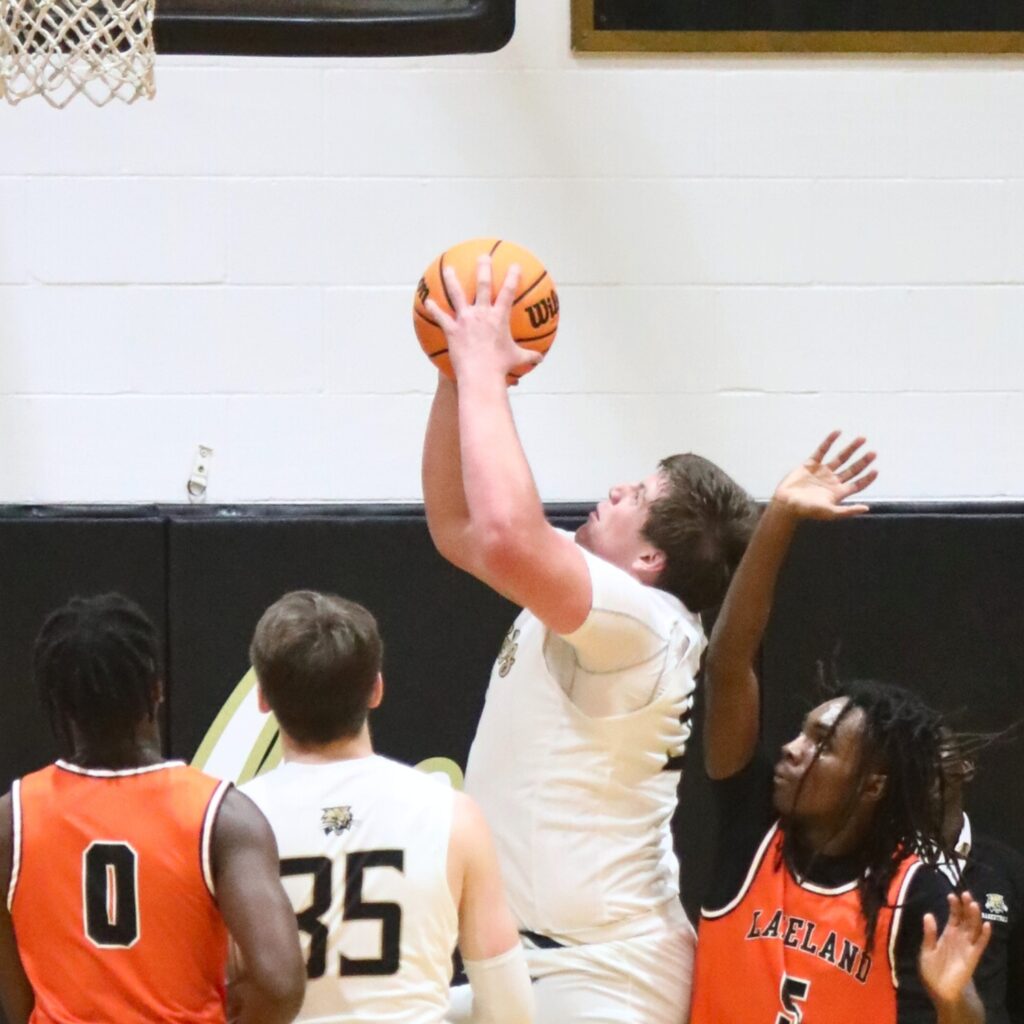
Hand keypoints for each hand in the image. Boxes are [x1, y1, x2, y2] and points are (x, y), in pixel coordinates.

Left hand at [425, 256, 542, 383]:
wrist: (481, 375)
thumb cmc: (500, 367)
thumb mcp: (517, 359)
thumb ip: (529, 356)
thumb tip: (541, 358)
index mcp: (499, 317)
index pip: (508, 291)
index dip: (512, 276)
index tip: (515, 265)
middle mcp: (482, 313)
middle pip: (482, 284)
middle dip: (483, 268)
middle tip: (482, 256)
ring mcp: (465, 319)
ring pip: (457, 294)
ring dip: (452, 279)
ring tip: (448, 269)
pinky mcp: (452, 329)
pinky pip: (441, 316)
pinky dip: (434, 308)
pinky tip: (427, 301)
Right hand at [772, 431, 876, 519]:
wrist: (785, 503)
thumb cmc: (806, 510)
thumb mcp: (829, 513)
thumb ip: (847, 511)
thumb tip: (867, 508)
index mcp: (838, 493)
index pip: (857, 484)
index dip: (867, 478)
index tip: (876, 470)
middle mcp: (832, 481)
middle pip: (852, 469)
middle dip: (863, 461)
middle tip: (873, 453)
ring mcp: (822, 472)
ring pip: (840, 458)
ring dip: (851, 449)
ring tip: (862, 439)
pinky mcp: (810, 464)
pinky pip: (822, 450)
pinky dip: (829, 441)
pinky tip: (838, 432)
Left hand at [919, 891, 991, 1008]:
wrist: (940, 990)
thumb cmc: (932, 970)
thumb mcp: (926, 950)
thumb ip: (929, 933)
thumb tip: (929, 914)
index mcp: (947, 934)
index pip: (954, 916)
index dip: (954, 906)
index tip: (952, 895)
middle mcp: (959, 938)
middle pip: (965, 919)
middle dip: (966, 906)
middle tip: (966, 894)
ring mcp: (966, 947)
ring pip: (974, 928)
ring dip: (975, 916)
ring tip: (974, 904)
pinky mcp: (972, 957)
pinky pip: (980, 944)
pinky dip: (984, 935)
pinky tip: (987, 925)